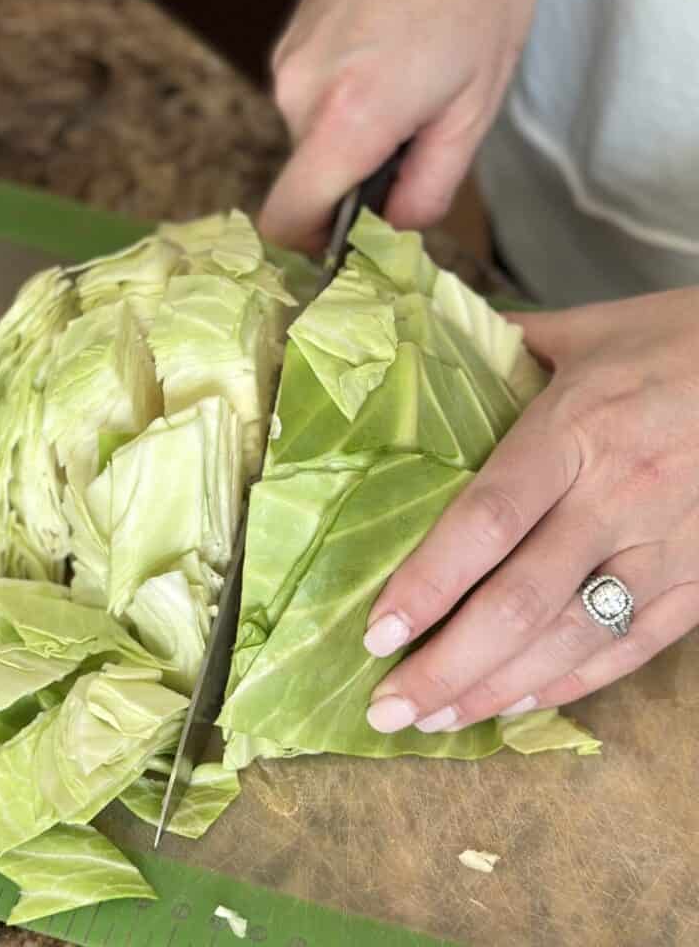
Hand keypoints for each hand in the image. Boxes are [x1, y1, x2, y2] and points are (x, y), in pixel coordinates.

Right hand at [258, 0, 538, 252]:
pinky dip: (340, 98)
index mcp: (348, 119)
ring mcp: (287, 63)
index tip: (346, 240)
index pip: (287, 219)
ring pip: (309, 138)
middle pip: (308, 180)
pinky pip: (306, 98)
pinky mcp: (287, 41)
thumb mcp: (474, 108)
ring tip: (402, 84)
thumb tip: (391, 230)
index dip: (311, 245)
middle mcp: (300, 94)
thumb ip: (428, 189)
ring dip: (349, 134)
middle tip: (410, 138)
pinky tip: (382, 58)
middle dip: (352, 177)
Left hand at [362, 287, 698, 733]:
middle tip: (388, 707)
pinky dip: (570, 683)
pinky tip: (516, 704)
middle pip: (520, 601)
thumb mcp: (585, 330)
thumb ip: (501, 347)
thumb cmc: (680, 341)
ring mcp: (666, 546)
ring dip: (497, 688)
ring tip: (436, 718)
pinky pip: (631, 646)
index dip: (429, 584)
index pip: (487, 521)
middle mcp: (617, 497)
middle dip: (447, 666)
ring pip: (572, 638)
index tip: (378, 632)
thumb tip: (422, 350)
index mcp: (574, 431)